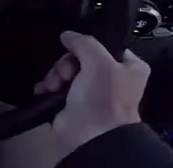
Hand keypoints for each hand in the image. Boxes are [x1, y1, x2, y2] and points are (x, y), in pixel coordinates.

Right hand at [34, 31, 149, 154]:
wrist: (92, 136)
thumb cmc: (104, 97)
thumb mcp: (98, 61)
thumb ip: (83, 42)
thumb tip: (66, 35)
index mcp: (129, 68)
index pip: (106, 45)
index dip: (89, 45)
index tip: (77, 48)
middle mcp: (111, 78)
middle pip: (80, 57)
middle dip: (66, 64)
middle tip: (66, 74)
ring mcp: (90, 92)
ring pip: (65, 70)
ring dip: (55, 75)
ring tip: (54, 86)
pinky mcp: (71, 104)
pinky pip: (55, 86)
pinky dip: (47, 87)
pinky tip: (44, 90)